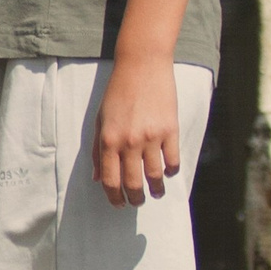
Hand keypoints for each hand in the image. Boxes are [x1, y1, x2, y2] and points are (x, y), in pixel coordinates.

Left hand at [92, 54, 181, 205]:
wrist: (142, 66)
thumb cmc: (118, 92)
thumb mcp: (99, 119)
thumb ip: (97, 150)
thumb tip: (98, 178)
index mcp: (108, 140)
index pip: (110, 179)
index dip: (114, 197)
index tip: (118, 204)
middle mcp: (129, 142)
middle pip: (133, 182)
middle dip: (135, 198)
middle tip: (137, 202)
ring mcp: (151, 137)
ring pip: (155, 176)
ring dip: (156, 190)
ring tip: (155, 193)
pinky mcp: (171, 130)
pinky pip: (173, 160)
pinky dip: (171, 171)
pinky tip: (168, 173)